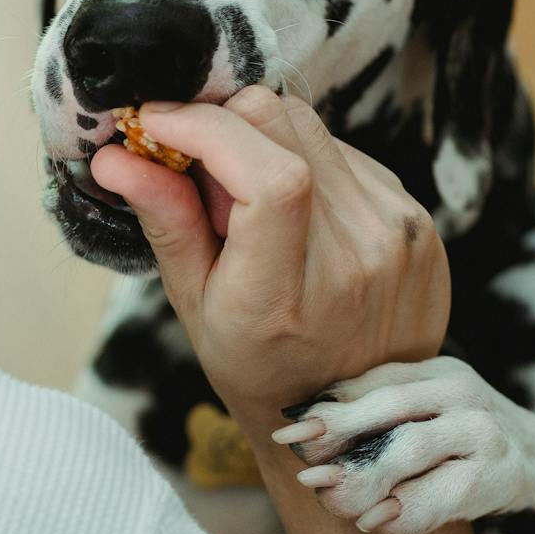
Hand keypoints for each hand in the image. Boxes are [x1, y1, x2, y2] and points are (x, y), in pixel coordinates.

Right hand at [89, 85, 449, 423]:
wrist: (360, 413)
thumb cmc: (264, 365)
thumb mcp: (197, 307)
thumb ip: (165, 223)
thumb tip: (113, 157)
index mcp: (287, 297)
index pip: (267, 178)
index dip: (204, 128)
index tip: (154, 122)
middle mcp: (356, 257)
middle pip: (281, 123)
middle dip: (220, 120)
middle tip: (192, 159)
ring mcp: (398, 232)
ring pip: (309, 125)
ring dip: (261, 138)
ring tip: (247, 197)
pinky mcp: (421, 216)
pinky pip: (345, 152)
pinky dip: (304, 160)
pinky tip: (295, 210)